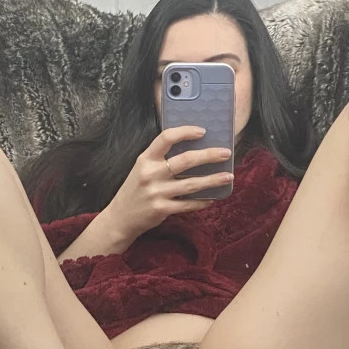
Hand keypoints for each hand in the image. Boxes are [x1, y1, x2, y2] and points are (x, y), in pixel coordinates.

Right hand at [103, 126, 233, 242]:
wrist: (120, 217)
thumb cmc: (135, 189)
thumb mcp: (142, 168)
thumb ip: (161, 158)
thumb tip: (193, 149)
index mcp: (146, 159)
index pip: (166, 138)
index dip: (186, 132)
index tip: (203, 131)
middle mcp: (150, 174)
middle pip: (186, 160)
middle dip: (209, 156)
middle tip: (225, 153)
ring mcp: (156, 193)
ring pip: (191, 184)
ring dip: (212, 180)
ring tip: (228, 176)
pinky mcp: (162, 209)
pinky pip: (188, 205)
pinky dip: (202, 201)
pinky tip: (212, 198)